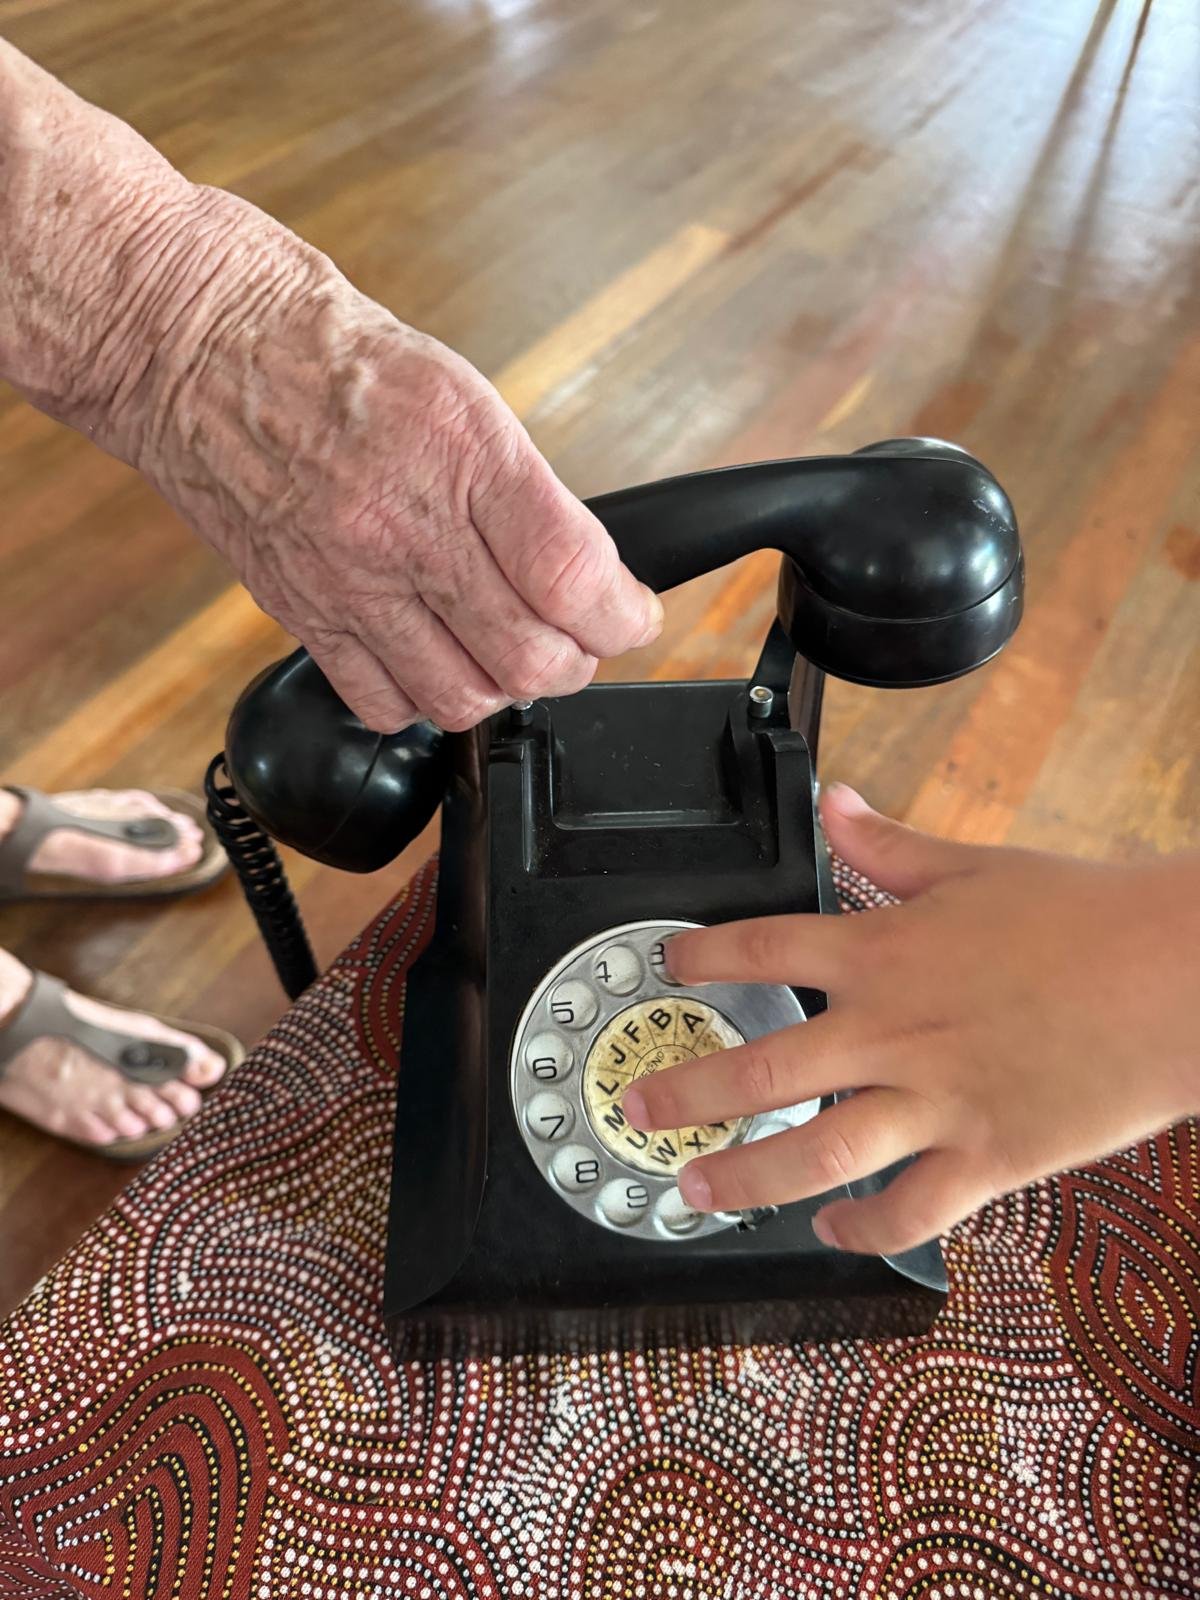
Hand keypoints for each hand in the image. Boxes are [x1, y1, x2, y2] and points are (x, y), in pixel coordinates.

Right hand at [106, 191, 662, 732]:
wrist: (190, 342)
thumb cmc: (323, 350)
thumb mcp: (457, 390)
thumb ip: (522, 490)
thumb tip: (578, 572)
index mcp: (462, 453)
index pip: (572, 578)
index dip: (622, 618)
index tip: (630, 615)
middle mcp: (405, 526)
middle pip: (529, 659)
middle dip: (575, 661)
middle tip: (576, 638)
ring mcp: (348, 579)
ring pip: (461, 699)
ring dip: (503, 690)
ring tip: (504, 653)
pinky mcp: (300, 611)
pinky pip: (382, 703)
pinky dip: (422, 700)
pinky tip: (429, 660)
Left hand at [622, 784, 1199, 1254]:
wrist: (1176, 977)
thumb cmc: (1085, 919)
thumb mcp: (974, 867)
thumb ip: (889, 844)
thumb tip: (835, 802)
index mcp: (883, 951)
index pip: (763, 946)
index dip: (702, 956)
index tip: (669, 967)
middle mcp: (891, 1030)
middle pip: (760, 1067)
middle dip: (686, 1092)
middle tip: (638, 1107)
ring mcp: (933, 1101)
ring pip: (814, 1155)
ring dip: (745, 1179)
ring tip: (695, 1191)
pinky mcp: (985, 1156)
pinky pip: (907, 1209)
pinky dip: (861, 1230)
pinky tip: (830, 1230)